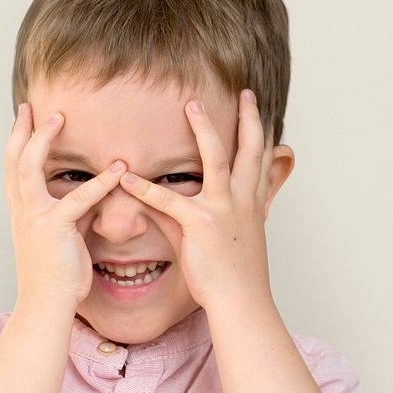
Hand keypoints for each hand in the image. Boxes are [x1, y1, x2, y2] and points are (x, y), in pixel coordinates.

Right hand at [4, 103, 126, 308]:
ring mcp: (34, 217)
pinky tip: (118, 168)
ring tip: (59, 118)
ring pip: (30, 168)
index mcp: (22, 212)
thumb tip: (93, 196)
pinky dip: (100, 182)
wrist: (46, 303)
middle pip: (13, 160)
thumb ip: (75, 213)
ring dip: (43, 139)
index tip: (25, 119)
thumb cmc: (57, 275)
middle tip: (31, 106)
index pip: (14, 168)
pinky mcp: (53, 228)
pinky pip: (78, 198)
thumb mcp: (64, 237)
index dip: (19, 142)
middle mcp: (22, 210)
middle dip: (21, 130)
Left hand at [117, 90, 275, 309]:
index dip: (264, 134)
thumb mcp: (233, 239)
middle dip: (249, 118)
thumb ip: (208, 215)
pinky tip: (127, 176)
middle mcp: (244, 201)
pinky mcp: (201, 225)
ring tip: (191, 105)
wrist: (241, 301)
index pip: (262, 161)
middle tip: (245, 91)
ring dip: (204, 129)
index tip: (261, 111)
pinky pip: (169, 201)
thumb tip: (184, 204)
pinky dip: (145, 188)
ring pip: (218, 159)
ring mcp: (225, 210)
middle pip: (251, 149)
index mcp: (253, 204)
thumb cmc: (237, 275)